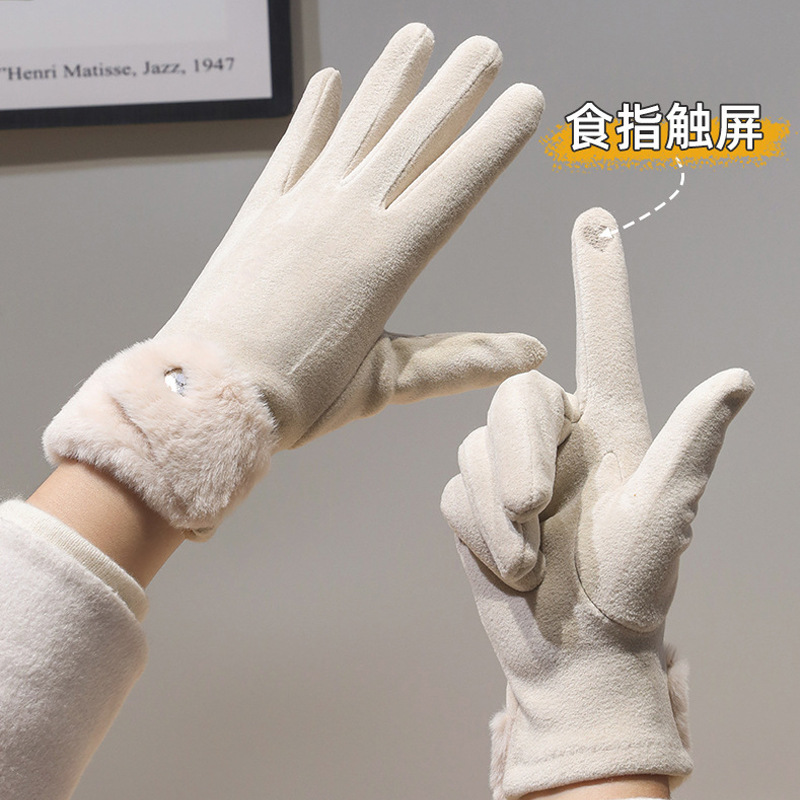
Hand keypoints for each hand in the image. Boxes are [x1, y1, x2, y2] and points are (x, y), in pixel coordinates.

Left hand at [43, 24, 545, 535]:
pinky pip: (293, 148)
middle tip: (483, 49)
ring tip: (416, 40)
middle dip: (453, 90)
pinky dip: (312, 114)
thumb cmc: (297, 396)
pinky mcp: (261, 210)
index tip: (526, 98)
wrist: (207, 392)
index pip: (457, 182)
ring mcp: (300, 206)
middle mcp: (347, 216)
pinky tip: (328, 82)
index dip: (495, 138)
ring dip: (390, 80)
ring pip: (355, 127)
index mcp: (387, 259)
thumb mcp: (386, 383)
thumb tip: (529, 355)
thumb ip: (460, 360)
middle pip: (412, 139)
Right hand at [441, 208, 752, 797]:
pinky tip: (505, 562)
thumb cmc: (631, 587)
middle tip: (540, 513)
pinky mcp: (473, 499)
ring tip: (531, 560)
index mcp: (610, 428)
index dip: (600, 282)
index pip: (602, 340)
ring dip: (502, 513)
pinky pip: (457, 492)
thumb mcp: (664, 517)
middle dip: (521, 458)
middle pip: (516, 399)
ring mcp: (511, 468)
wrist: (569, 652)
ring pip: (476, 450)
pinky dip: (481, 530)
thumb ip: (690, 446)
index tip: (595, 221)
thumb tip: (738, 379)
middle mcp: (557, 436)